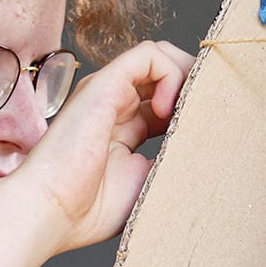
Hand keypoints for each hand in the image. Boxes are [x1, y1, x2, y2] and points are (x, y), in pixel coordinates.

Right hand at [3, 40, 192, 251]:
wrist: (50, 212)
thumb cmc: (89, 210)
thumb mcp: (147, 184)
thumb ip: (172, 160)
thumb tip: (209, 148)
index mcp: (125, 129)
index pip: (168, 99)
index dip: (194, 106)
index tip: (213, 129)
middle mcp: (117, 104)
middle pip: (168, 73)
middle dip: (198, 87)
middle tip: (215, 115)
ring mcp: (110, 91)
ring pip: (162, 57)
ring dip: (189, 76)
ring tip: (193, 110)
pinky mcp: (106, 83)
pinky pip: (150, 55)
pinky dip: (172, 74)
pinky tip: (170, 111)